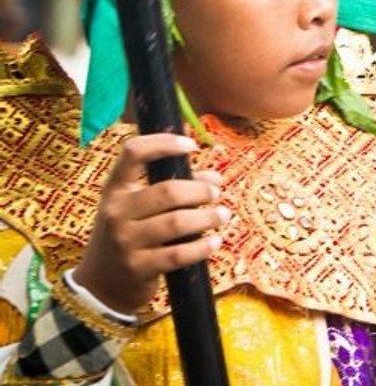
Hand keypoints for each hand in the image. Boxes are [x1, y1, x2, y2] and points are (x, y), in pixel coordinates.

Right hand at [72, 134, 227, 314]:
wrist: (100, 285)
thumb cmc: (129, 235)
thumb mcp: (139, 208)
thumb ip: (173, 187)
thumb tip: (215, 177)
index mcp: (115, 189)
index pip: (133, 153)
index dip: (164, 143)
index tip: (191, 144)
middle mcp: (116, 212)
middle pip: (167, 191)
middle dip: (199, 190)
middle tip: (216, 192)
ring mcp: (125, 241)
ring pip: (177, 222)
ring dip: (207, 217)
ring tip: (223, 215)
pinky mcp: (138, 268)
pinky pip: (178, 254)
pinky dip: (202, 247)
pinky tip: (214, 242)